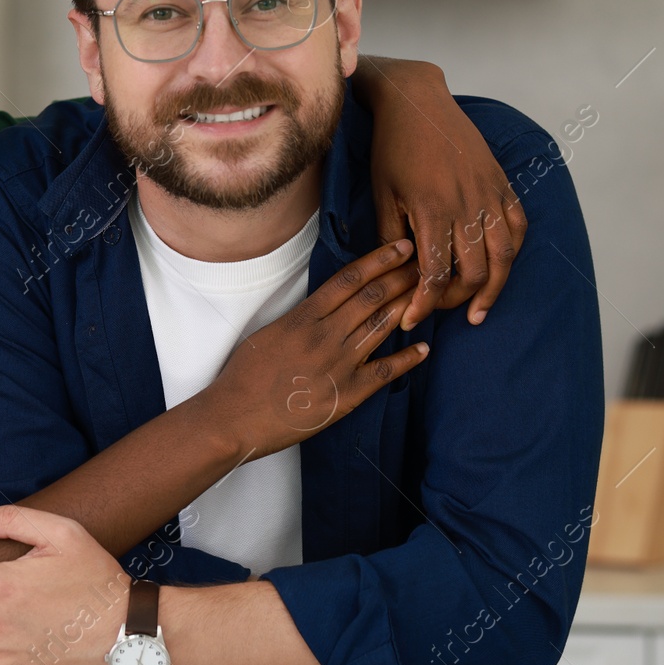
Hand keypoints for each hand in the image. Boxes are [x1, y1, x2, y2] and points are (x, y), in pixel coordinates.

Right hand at [191, 238, 429, 461]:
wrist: (236, 417)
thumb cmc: (244, 376)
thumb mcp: (269, 332)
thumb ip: (300, 318)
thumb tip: (323, 306)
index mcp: (304, 318)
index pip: (349, 280)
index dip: (379, 260)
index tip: (400, 247)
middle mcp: (325, 336)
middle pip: (372, 298)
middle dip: (401, 277)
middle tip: (423, 264)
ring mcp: (339, 365)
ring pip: (381, 327)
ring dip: (407, 307)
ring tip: (427, 292)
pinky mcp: (347, 395)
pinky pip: (385, 372)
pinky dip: (407, 359)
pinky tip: (423, 348)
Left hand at [354, 56, 526, 327]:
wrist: (416, 102)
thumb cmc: (392, 147)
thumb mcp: (382, 195)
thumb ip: (391, 237)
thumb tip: (396, 276)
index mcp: (432, 211)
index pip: (435, 276)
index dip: (424, 305)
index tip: (411, 320)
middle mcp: (467, 206)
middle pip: (474, 273)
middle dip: (456, 301)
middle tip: (439, 310)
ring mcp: (489, 194)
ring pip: (503, 257)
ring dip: (492, 289)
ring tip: (479, 310)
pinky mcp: (502, 183)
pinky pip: (518, 227)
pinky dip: (512, 253)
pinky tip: (500, 268)